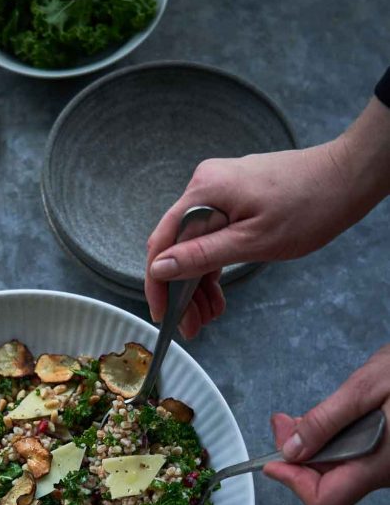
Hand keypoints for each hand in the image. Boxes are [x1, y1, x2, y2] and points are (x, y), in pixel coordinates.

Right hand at [145, 97, 389, 336]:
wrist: (346, 178)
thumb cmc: (309, 206)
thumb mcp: (253, 242)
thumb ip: (202, 256)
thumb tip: (160, 268)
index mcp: (203, 192)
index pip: (162, 244)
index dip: (158, 284)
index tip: (163, 315)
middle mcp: (204, 186)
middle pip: (178, 246)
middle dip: (183, 290)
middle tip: (194, 327)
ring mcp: (218, 191)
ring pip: (195, 245)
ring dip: (199, 282)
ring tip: (211, 315)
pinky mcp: (232, 198)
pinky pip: (211, 236)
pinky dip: (213, 265)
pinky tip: (218, 293)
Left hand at [263, 345, 389, 504]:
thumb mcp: (367, 386)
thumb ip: (327, 420)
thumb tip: (292, 449)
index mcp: (380, 463)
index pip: (324, 501)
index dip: (292, 483)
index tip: (272, 461)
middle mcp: (387, 474)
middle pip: (328, 484)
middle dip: (299, 456)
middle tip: (283, 422)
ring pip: (343, 470)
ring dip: (318, 446)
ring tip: (306, 416)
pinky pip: (359, 458)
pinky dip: (339, 441)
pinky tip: (335, 418)